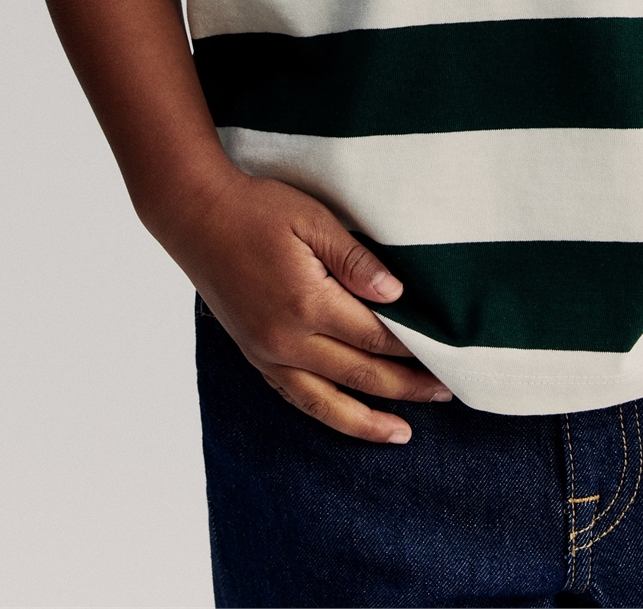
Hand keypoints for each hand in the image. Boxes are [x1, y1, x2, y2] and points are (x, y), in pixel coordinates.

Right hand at [159, 165, 450, 443]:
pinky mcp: (255, 355)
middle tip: (445, 393)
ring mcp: (267, 353)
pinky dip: (326, 413)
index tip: (446, 353)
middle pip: (360, 375)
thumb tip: (397, 294)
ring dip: (368, 421)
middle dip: (405, 387)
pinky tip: (346, 418)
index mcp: (307, 303)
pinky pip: (295, 397)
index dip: (413, 347)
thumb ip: (355, 259)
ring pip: (326, 402)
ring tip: (403, 434)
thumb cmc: (256, 208)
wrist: (196, 215)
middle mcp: (287, 340)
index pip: (374, 336)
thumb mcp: (312, 219)